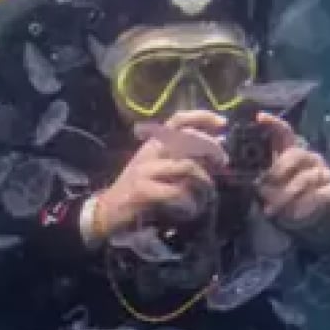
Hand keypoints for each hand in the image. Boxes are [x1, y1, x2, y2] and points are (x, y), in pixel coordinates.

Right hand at [93, 110, 226, 239]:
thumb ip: (186, 158)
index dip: (202, 117)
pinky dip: (190, 203)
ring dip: (205, 182)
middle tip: (222, 163)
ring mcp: (145, 170)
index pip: (178, 120)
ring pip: (188, 167)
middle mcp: (149, 152)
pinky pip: (178, 192)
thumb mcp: (160, 170)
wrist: (107, 212)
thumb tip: (218, 144)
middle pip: (188, 139)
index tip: (222, 123)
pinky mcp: (143, 191)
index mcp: (153, 144)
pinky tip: (190, 210)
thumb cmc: (138, 191)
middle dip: (212, 149)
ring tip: (207, 195)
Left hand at [253, 112, 329, 245]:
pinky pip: (317, 194)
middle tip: (262, 188)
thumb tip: (247, 178)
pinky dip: (302, 204)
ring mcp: (324, 172)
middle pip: (295, 155)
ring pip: (304, 179)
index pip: (285, 133)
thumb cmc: (290, 199)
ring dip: (284, 195)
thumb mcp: (274, 188)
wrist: (316, 220)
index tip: (259, 117)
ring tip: (270, 209)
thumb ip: (262, 179)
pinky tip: (293, 212)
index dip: (273, 123)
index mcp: (293, 153)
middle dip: (276, 171)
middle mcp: (310, 158)